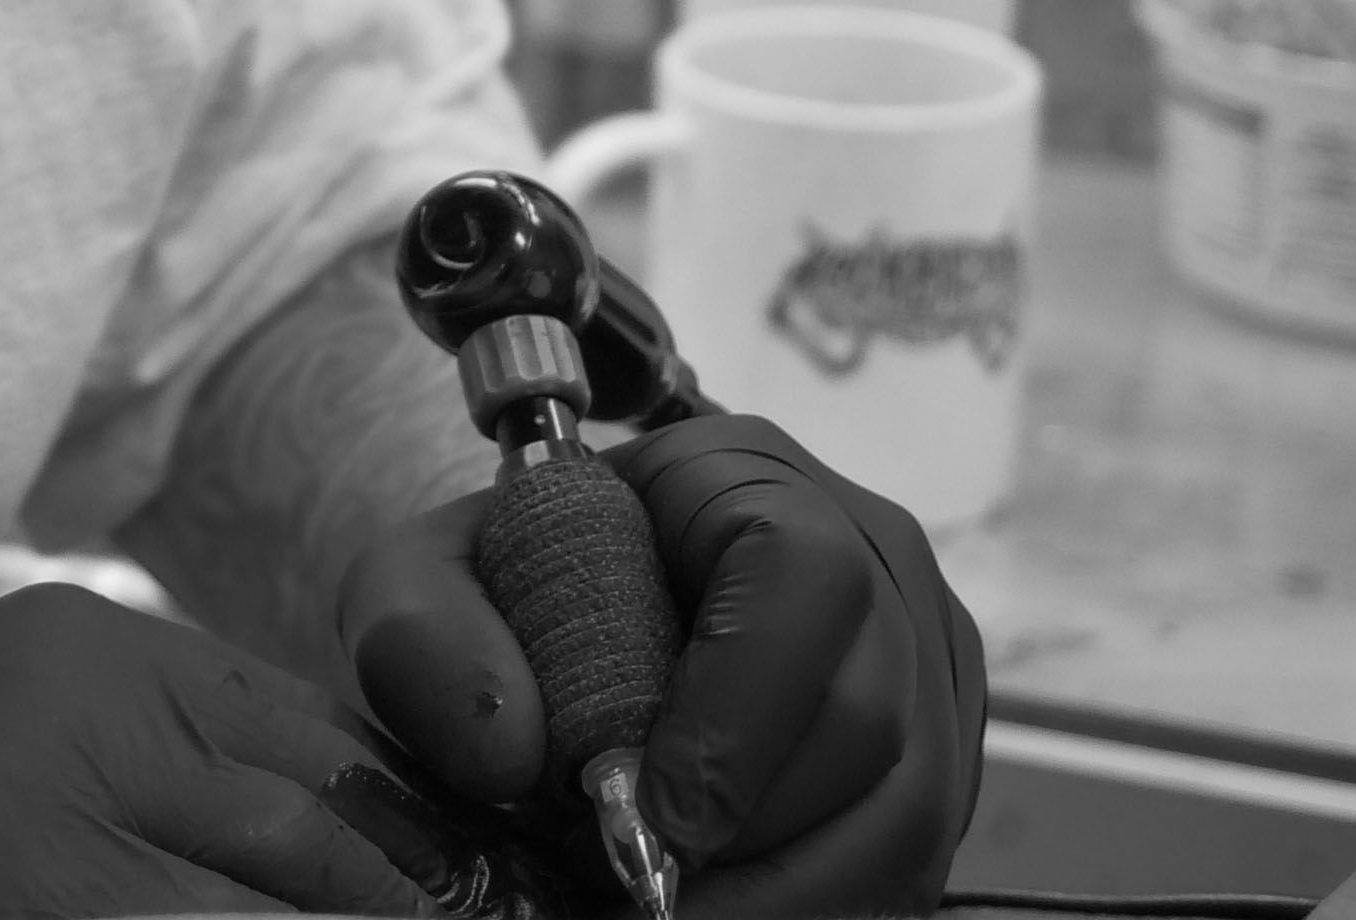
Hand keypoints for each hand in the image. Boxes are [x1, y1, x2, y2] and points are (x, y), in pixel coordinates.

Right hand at [0, 586, 436, 919]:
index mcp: (89, 650)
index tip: (488, 894)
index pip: (322, 745)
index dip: (426, 845)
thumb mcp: (46, 738)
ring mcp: (28, 837)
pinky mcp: (6, 905)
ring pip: (266, 902)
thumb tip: (415, 854)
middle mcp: (65, 722)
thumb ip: (199, 767)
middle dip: (408, 907)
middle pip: (320, 838)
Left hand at [339, 416, 986, 915]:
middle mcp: (879, 569)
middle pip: (873, 722)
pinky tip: (716, 909)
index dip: (741, 710)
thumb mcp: (422, 578)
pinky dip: (807, 905)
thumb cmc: (513, 587)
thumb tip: (504, 747)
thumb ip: (420, 632)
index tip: (653, 815)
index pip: (805, 578)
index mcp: (758, 480)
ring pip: (910, 814)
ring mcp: (929, 672)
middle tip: (640, 888)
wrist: (567, 616)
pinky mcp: (936, 766)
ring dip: (786, 893)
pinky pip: (911, 861)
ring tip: (665, 908)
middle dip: (751, 834)